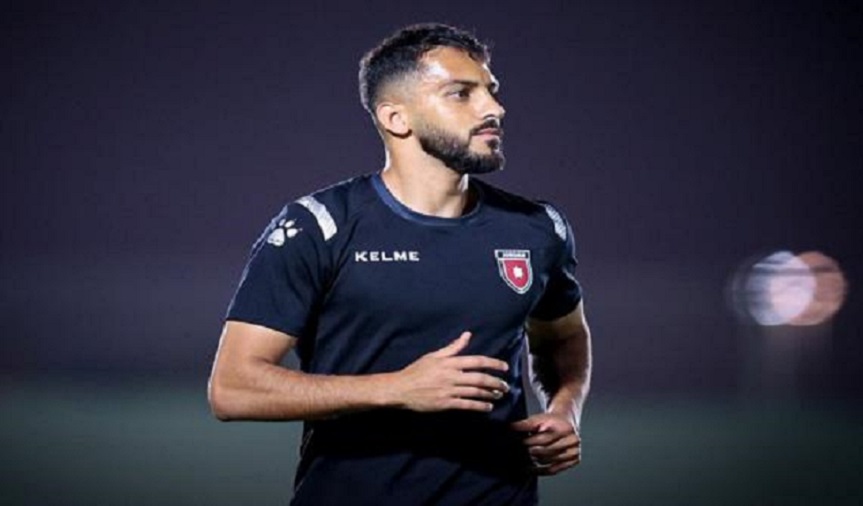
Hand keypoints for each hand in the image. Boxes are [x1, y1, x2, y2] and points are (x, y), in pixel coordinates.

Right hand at [391, 332, 509, 412]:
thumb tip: (467, 335)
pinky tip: (487, 407)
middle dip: (495, 382)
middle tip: (505, 385)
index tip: (504, 367)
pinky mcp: (445, 403)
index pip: (476, 361)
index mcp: (449, 362)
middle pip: (480, 378)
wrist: (400, 388)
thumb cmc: (417, 371)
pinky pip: (466, 405)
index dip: (493, 363)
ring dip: (490, 394)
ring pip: (475, 392)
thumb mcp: (434, 355)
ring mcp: (449, 391)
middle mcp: (451, 376)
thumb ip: (453, 347)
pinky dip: (479, 406)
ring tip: (499, 395)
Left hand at [511, 412, 580, 474]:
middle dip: (530, 452)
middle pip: (546, 451)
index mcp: (564, 428)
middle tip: (518, 452)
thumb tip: (509, 428)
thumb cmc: (550, 421)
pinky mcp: (574, 460)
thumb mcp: (538, 419)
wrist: (567, 421)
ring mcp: (575, 451)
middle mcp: (573, 440)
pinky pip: (554, 469)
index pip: (543, 439)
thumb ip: (524, 424)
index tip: (517, 443)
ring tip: (523, 458)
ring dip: (534, 461)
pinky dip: (540, 471)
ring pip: (549, 461)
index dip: (529, 442)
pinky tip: (530, 469)